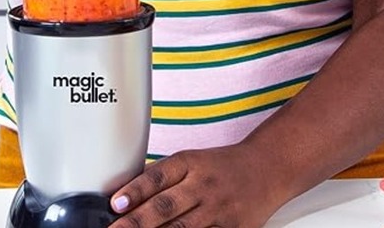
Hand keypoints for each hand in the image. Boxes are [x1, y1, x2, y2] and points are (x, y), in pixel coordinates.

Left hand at [109, 144, 280, 227]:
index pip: (158, 177)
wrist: (268, 169)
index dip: (135, 191)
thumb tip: (125, 200)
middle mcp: (204, 185)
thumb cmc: (221, 167)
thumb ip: (162, 179)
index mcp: (190, 163)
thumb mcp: (191, 161)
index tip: (115, 204)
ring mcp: (219, 210)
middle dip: (138, 222)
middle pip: (166, 206)